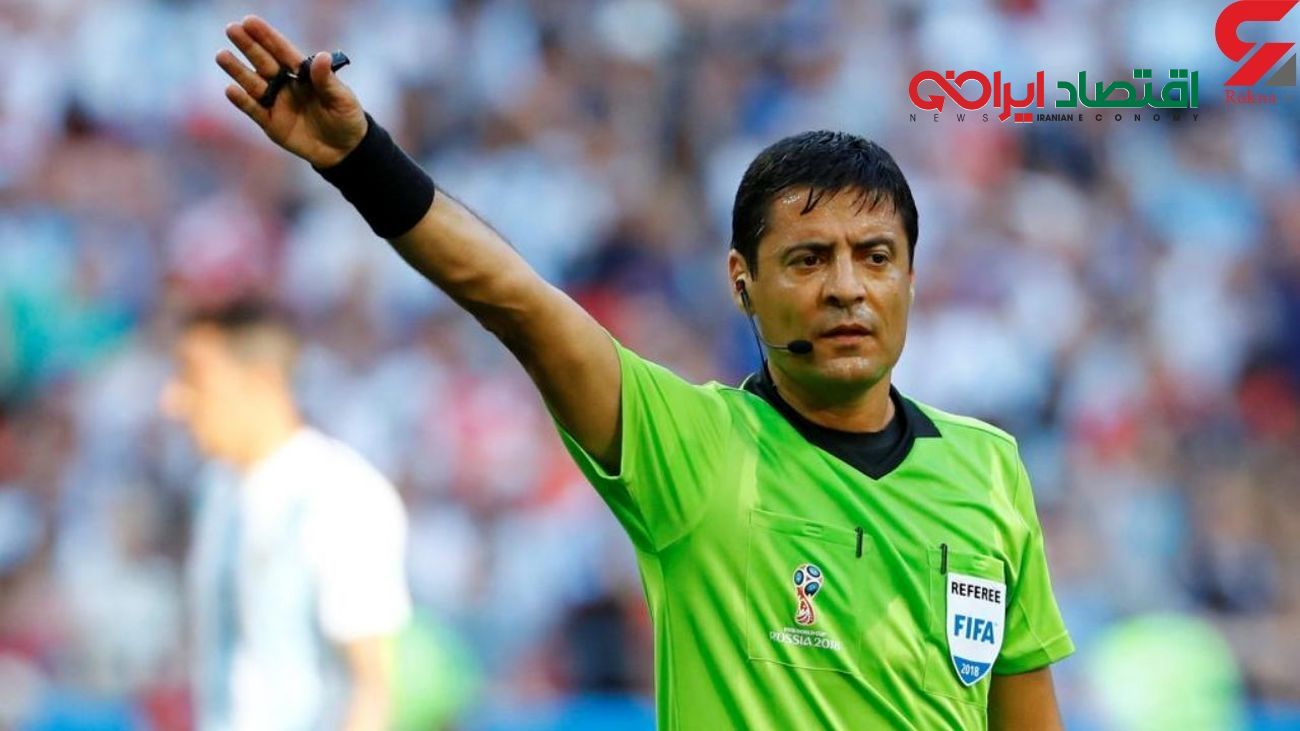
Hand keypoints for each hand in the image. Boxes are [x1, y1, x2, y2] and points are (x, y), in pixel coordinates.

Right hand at [216, 16, 365, 167]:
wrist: (343, 150)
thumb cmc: (346, 118)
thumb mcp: (342, 99)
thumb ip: (327, 80)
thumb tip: (322, 56)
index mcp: (303, 73)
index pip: (283, 51)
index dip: (267, 37)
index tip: (250, 21)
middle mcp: (286, 84)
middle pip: (263, 62)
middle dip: (248, 46)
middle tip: (231, 29)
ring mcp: (276, 103)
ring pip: (253, 83)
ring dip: (238, 70)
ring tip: (222, 55)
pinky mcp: (271, 123)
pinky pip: (254, 110)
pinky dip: (242, 101)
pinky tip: (230, 89)